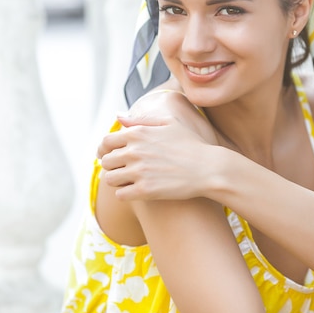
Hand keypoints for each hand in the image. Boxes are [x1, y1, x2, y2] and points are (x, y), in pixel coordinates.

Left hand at [99, 114, 215, 200]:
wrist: (208, 168)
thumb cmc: (190, 144)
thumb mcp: (168, 123)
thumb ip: (140, 120)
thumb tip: (118, 117)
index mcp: (137, 133)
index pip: (105, 142)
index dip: (106, 150)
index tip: (113, 156)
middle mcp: (135, 151)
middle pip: (106, 161)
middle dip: (113, 166)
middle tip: (124, 170)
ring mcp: (139, 171)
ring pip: (110, 179)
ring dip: (117, 181)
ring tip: (129, 181)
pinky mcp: (145, 190)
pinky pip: (120, 195)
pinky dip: (125, 194)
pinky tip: (136, 191)